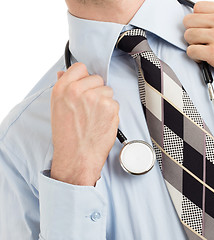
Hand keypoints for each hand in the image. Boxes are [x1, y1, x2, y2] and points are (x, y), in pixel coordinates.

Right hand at [50, 63, 118, 185]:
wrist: (77, 156)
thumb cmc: (67, 136)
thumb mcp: (57, 108)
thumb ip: (64, 88)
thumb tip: (65, 73)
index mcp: (62, 89)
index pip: (80, 68)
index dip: (85, 77)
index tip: (86, 85)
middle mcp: (78, 91)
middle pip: (97, 78)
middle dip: (96, 90)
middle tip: (90, 107)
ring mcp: (95, 98)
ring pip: (108, 90)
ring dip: (105, 101)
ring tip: (94, 117)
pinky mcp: (110, 107)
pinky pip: (115, 103)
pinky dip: (111, 112)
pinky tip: (101, 122)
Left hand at [183, 2, 213, 103]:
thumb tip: (213, 19)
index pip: (198, 7)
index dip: (197, 18)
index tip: (200, 26)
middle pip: (189, 20)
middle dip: (193, 31)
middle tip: (200, 40)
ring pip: (188, 36)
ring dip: (193, 44)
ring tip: (203, 50)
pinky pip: (191, 51)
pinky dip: (195, 56)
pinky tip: (204, 59)